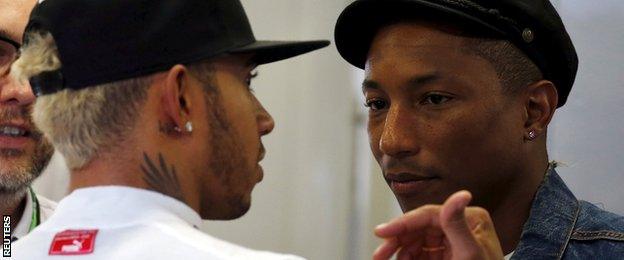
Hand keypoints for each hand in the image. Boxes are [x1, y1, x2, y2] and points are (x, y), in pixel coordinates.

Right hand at [373, 191, 503, 259]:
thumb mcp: (469, 252)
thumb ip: (458, 224)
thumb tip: (462, 194)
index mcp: (470, 218)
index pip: (429, 215)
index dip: (402, 223)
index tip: (381, 232)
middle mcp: (460, 226)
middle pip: (419, 228)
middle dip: (396, 241)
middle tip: (378, 255)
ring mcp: (451, 242)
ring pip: (416, 241)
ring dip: (398, 251)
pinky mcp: (445, 256)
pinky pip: (420, 254)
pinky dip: (407, 258)